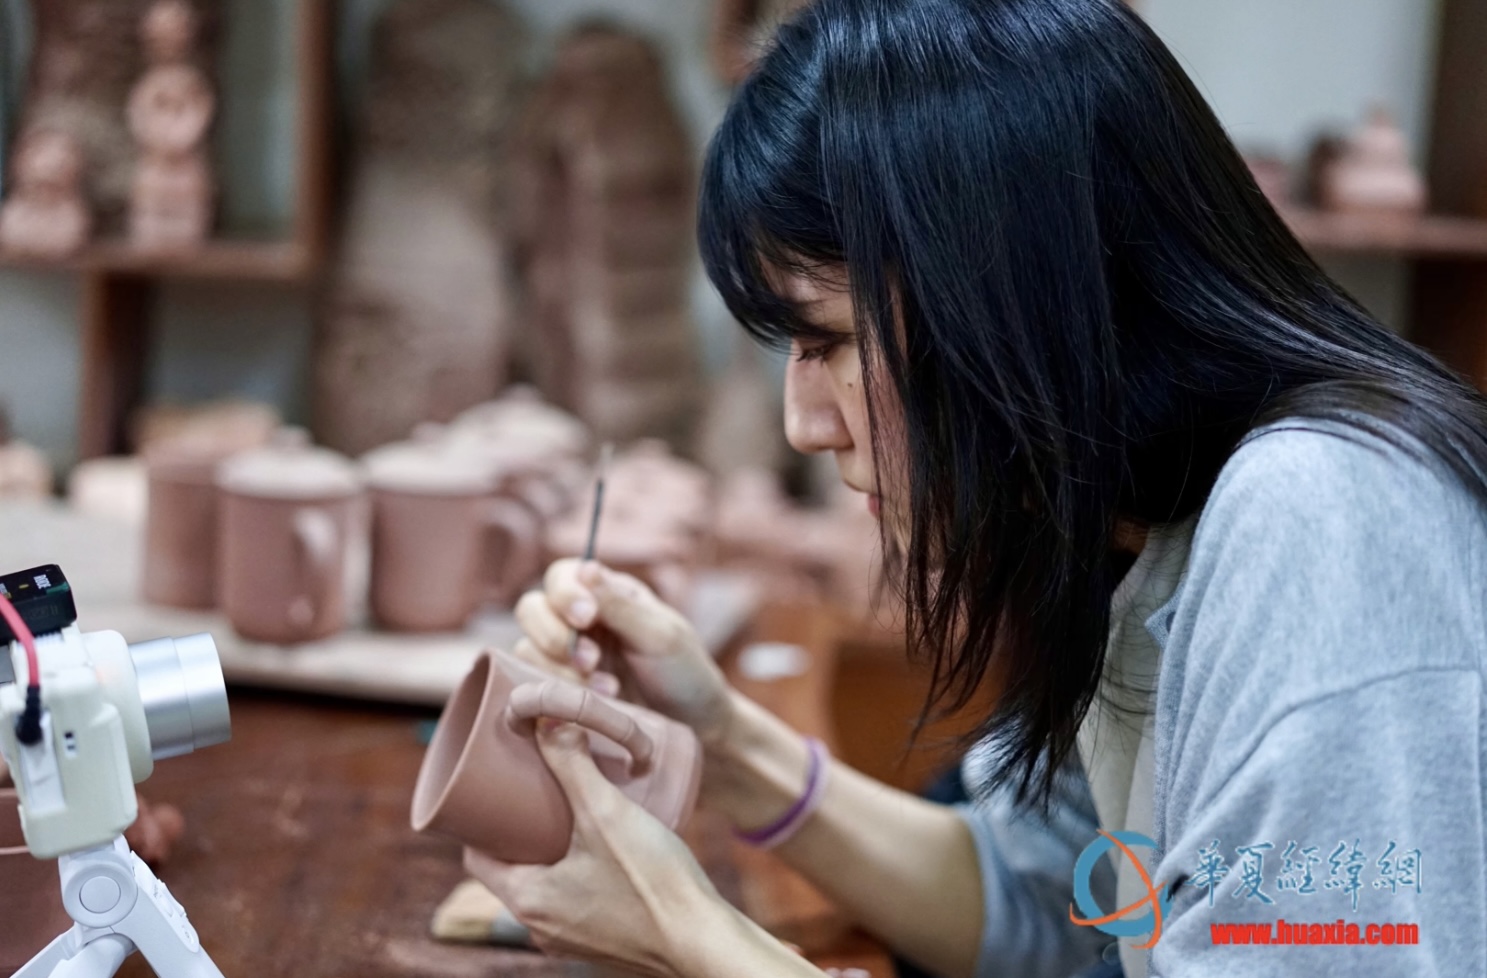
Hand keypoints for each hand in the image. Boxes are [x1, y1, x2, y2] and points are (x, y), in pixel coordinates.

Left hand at [470, 718, 734, 976]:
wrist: (704, 942)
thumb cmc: (653, 884)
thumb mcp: (606, 814)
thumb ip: (573, 764)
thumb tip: (544, 719)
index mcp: (527, 901)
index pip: (477, 858)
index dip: (481, 821)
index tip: (495, 788)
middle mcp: (541, 928)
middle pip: (513, 869)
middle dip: (522, 829)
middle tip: (539, 789)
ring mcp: (574, 940)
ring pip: (548, 885)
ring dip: (554, 850)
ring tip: (576, 811)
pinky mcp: (605, 942)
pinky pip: (578, 900)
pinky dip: (581, 871)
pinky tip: (609, 848)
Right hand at [512, 559, 732, 744]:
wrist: (693, 728)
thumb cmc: (684, 674)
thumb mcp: (660, 635)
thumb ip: (619, 606)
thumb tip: (586, 568)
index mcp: (606, 593)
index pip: (562, 576)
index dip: (565, 593)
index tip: (587, 618)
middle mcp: (579, 620)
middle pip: (532, 609)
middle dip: (555, 636)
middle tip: (592, 661)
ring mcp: (566, 656)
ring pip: (527, 648)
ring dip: (560, 670)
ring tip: (607, 689)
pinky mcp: (560, 690)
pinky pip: (532, 683)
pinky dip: (558, 692)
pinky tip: (596, 701)